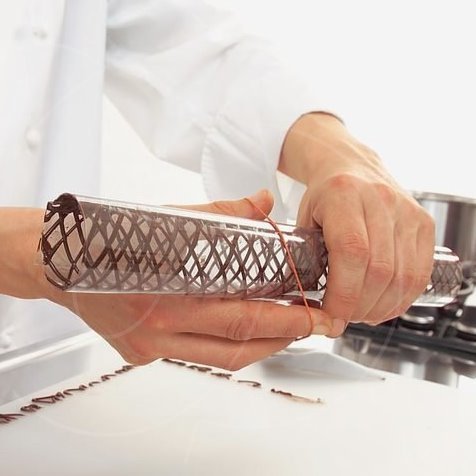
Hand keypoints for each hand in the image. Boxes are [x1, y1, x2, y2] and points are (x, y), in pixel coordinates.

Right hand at [37, 190, 339, 369]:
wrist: (60, 263)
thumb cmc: (112, 237)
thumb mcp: (169, 219)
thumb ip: (222, 214)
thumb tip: (264, 201)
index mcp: (168, 293)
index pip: (241, 316)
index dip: (284, 320)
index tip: (314, 314)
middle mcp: (159, 328)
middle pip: (237, 346)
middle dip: (284, 338)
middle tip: (315, 326)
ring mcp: (149, 346)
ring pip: (220, 359)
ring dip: (261, 348)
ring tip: (289, 332)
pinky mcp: (140, 355)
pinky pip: (193, 355)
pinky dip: (224, 344)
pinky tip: (241, 330)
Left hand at [280, 113, 434, 330]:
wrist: (352, 166)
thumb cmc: (324, 197)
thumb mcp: (303, 220)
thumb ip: (305, 258)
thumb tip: (312, 307)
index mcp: (342, 194)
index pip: (351, 253)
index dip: (344, 295)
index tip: (332, 317)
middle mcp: (380, 200)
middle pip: (379, 270)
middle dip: (360, 307)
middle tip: (344, 318)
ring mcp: (407, 211)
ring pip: (403, 276)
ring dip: (382, 307)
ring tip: (362, 315)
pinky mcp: (424, 223)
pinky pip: (420, 272)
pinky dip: (403, 298)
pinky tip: (384, 305)